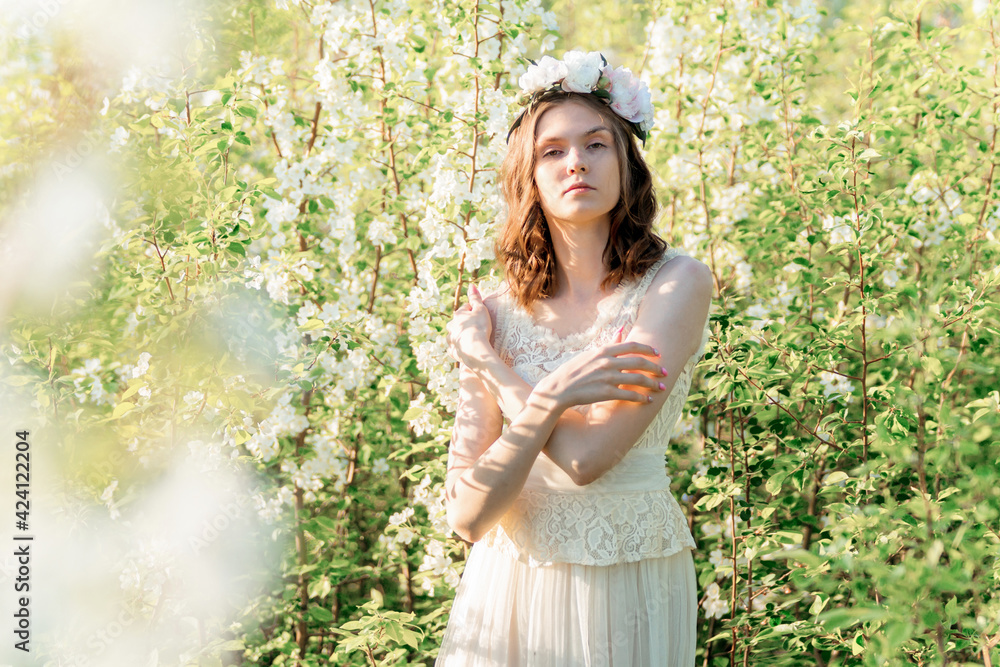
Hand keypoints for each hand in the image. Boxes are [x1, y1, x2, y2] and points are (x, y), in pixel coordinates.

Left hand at [446, 283, 493, 366]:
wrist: (476, 349)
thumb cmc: (480, 327)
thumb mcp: (481, 309)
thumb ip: (475, 297)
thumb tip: (471, 285)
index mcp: (458, 315)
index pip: (465, 308)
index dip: (473, 310)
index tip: (480, 314)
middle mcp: (451, 326)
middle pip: (457, 321)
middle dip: (464, 323)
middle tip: (476, 327)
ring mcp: (451, 339)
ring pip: (453, 335)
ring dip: (460, 335)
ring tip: (469, 338)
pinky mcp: (453, 351)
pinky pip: (454, 348)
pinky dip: (458, 348)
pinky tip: (463, 349)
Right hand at [534, 326, 667, 411]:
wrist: (558, 389)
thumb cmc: (573, 370)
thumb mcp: (590, 353)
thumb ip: (608, 344)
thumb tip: (621, 331)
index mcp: (603, 350)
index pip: (632, 346)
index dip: (648, 349)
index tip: (658, 353)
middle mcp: (607, 362)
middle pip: (639, 362)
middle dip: (655, 367)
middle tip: (665, 372)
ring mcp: (607, 378)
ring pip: (637, 379)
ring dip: (652, 384)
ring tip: (662, 387)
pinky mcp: (605, 393)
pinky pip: (629, 395)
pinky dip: (641, 397)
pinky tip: (648, 400)